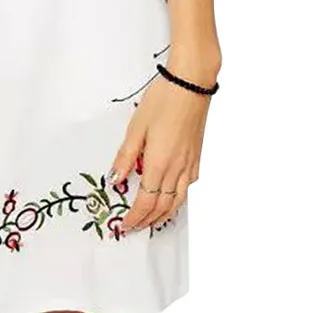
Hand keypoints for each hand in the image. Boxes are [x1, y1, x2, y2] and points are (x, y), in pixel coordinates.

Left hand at [110, 43, 217, 231]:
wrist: (192, 84)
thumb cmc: (163, 100)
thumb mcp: (136, 127)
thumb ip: (125, 156)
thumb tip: (114, 180)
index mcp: (160, 163)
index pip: (145, 202)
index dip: (134, 217)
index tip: (123, 226)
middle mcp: (178, 168)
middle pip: (163, 206)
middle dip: (147, 221)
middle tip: (134, 228)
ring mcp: (190, 163)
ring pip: (178, 200)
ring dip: (164, 215)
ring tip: (153, 221)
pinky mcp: (197, 156)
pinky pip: (188, 186)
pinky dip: (178, 199)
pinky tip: (173, 197)